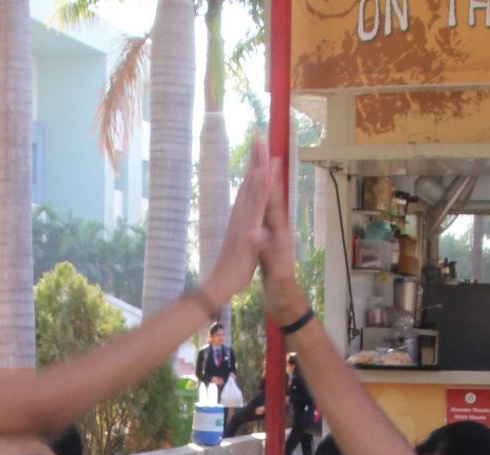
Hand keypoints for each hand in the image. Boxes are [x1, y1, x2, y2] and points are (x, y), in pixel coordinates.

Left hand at [203, 141, 271, 300]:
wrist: (220, 282)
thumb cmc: (237, 271)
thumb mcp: (249, 252)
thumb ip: (255, 230)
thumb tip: (255, 223)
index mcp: (248, 220)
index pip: (259, 190)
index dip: (265, 170)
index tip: (269, 152)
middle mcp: (242, 215)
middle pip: (251, 182)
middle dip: (256, 160)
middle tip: (258, 138)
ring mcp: (238, 219)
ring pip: (247, 188)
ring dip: (252, 169)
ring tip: (256, 153)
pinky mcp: (237, 225)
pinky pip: (244, 199)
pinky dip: (249, 186)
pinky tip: (249, 183)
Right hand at [258, 164, 307, 325]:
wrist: (287, 305)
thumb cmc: (282, 291)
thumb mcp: (276, 274)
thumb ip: (268, 253)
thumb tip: (256, 233)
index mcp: (279, 236)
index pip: (273, 204)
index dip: (270, 183)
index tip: (266, 162)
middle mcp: (278, 231)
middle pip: (272, 197)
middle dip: (267, 173)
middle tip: (264, 148)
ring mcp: (273, 236)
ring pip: (266, 203)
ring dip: (262, 183)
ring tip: (259, 164)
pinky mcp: (267, 242)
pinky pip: (260, 216)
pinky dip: (256, 202)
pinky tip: (253, 198)